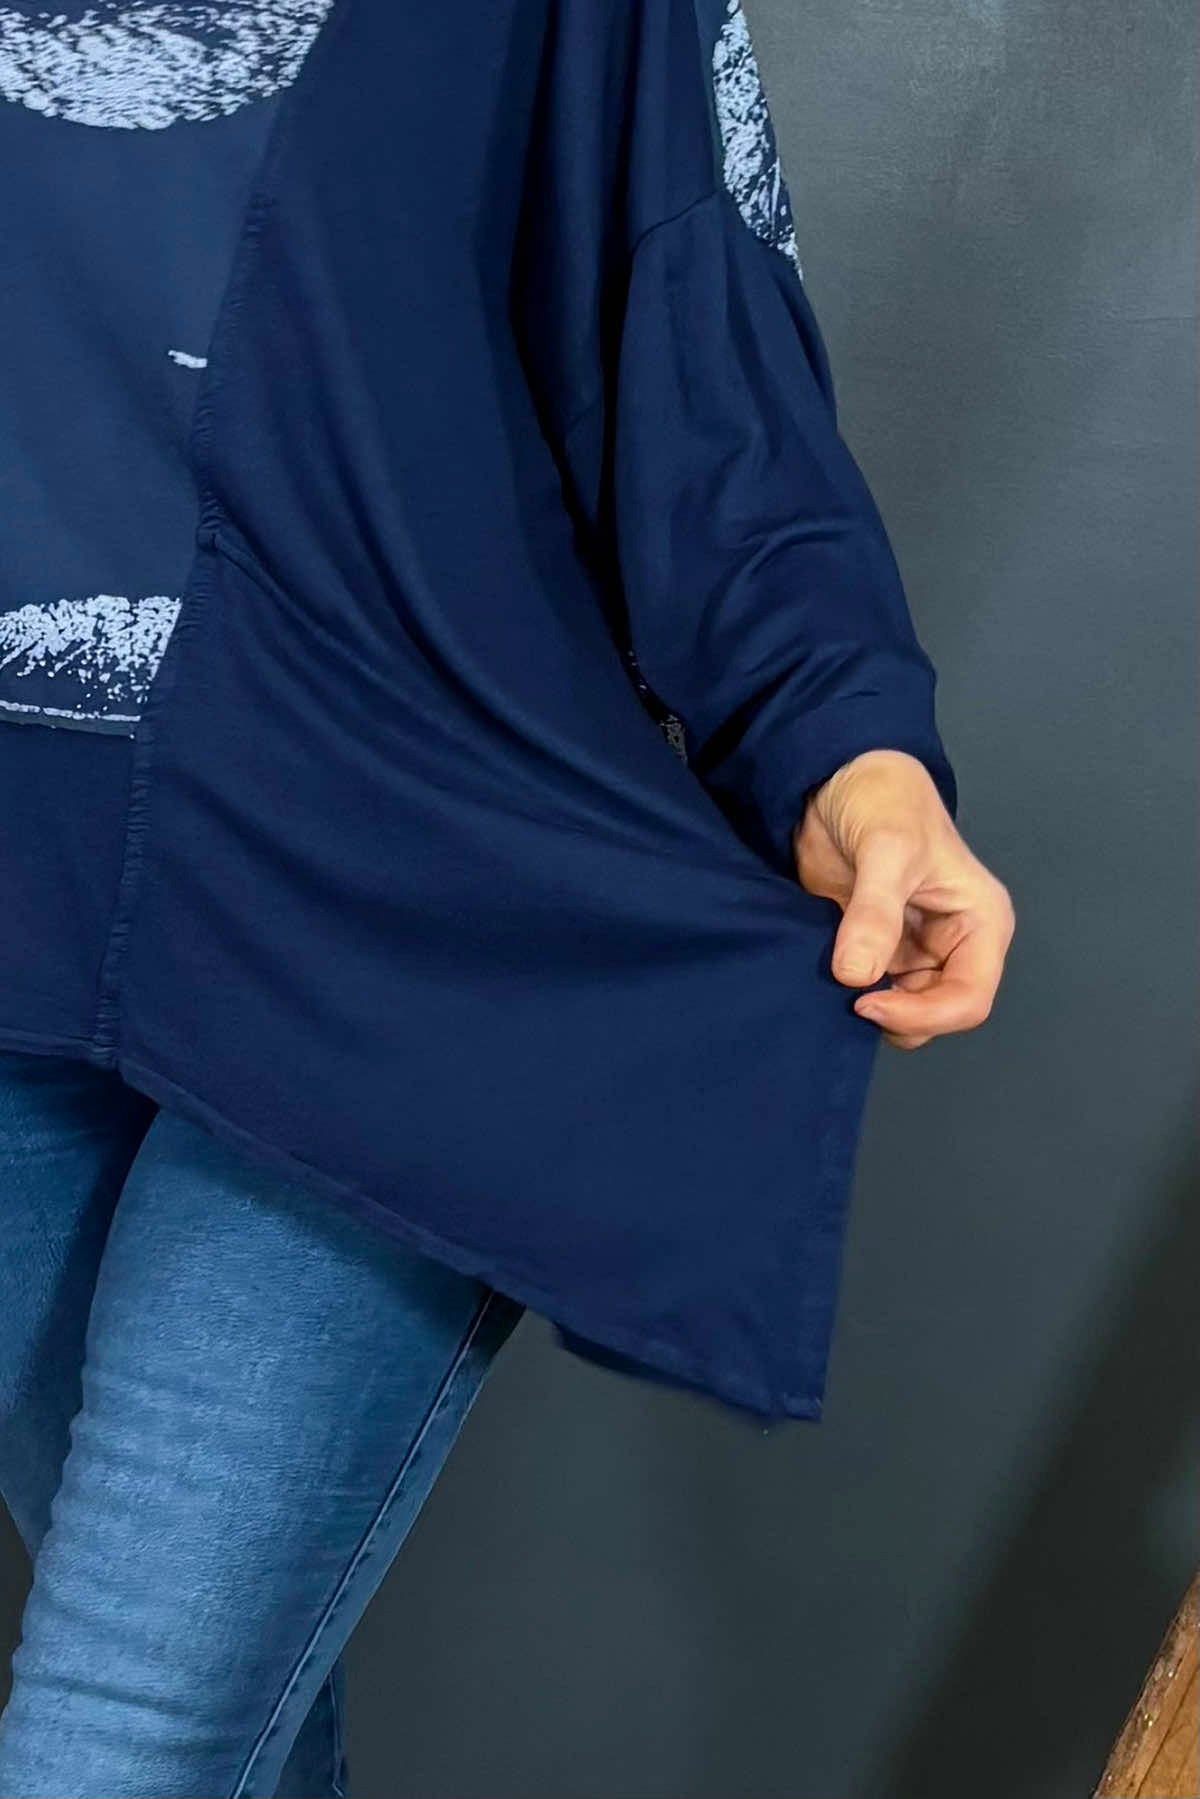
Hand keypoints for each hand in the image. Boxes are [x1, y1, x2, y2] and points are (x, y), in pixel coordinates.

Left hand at [792, 749, 1013, 1049]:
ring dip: (870, 1006)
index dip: (922, 1014)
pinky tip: (823, 978)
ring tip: (832, 985)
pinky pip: (872, 989)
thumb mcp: (887, 850)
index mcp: (981, 922)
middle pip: (938, 1013)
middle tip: (846, 998)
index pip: (969, 999)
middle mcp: (955, 943)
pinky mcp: (878, 948)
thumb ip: (875, 913)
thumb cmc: (885, 799)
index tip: (866, 1001)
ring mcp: (915, 949)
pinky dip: (850, 991)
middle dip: (896, 1015)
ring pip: (903, 1008)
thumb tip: (858, 975)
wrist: (836, 779)